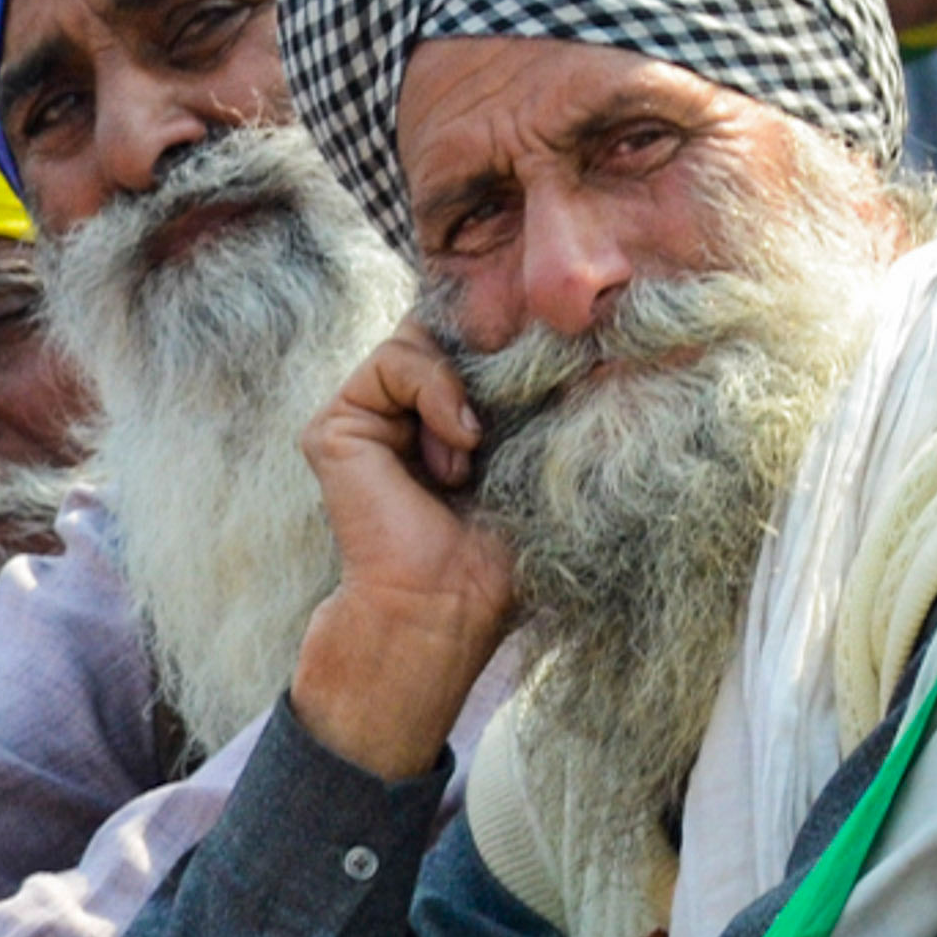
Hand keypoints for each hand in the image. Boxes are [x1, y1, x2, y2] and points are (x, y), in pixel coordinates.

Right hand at [285, 324, 517, 777]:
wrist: (446, 607)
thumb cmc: (503, 554)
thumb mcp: (540, 456)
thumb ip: (549, 396)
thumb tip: (600, 344)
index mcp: (454, 421)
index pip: (479, 342)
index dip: (516, 334)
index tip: (557, 350)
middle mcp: (409, 414)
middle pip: (449, 329)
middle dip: (493, 351)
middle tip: (515, 402)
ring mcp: (369, 417)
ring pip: (422, 339)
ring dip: (465, 391)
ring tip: (475, 454)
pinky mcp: (337, 425)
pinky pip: (394, 360)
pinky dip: (437, 392)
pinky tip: (459, 449)